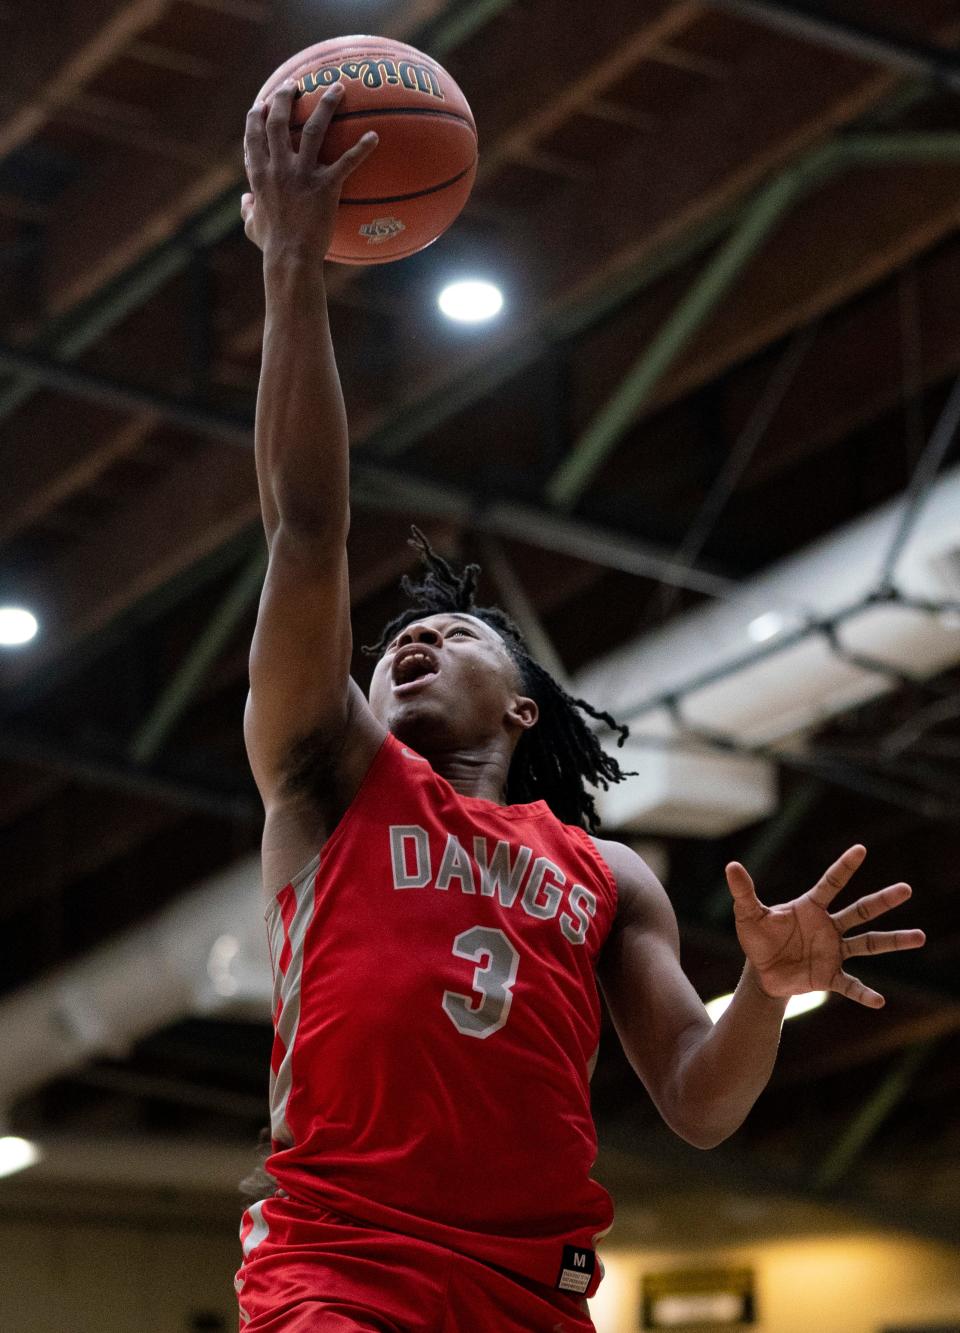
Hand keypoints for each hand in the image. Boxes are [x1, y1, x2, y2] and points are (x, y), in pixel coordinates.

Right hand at [241, 79, 378, 255]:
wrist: (290, 259)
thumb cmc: (272, 246)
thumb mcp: (252, 226)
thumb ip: (247, 210)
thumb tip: (245, 202)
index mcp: (259, 174)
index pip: (254, 135)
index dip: (258, 115)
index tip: (264, 102)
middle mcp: (278, 167)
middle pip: (279, 121)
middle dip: (286, 97)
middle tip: (295, 84)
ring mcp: (302, 174)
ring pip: (314, 129)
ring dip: (326, 105)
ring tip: (337, 88)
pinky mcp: (325, 187)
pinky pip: (346, 162)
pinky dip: (362, 148)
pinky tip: (375, 136)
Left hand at [725, 845, 924, 1008]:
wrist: (762, 973)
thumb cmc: (758, 939)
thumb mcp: (748, 915)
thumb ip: (743, 892)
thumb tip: (731, 865)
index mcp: (811, 908)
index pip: (831, 883)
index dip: (844, 867)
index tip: (861, 850)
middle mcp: (829, 927)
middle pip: (861, 911)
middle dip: (883, 901)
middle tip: (907, 889)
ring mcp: (833, 951)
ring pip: (868, 943)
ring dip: (893, 941)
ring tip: (920, 936)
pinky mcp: (830, 976)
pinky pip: (850, 985)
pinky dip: (864, 993)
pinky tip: (878, 1000)